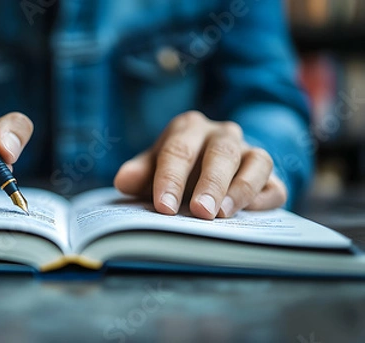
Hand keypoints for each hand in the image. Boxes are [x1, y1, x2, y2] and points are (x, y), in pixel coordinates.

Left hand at [114, 111, 286, 219]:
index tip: (164, 206)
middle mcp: (222, 134)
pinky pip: (273, 185)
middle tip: (199, 212)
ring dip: (239, 189)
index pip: (178, 150)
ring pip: (255, 162)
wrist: (209, 169)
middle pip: (220, 152)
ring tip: (223, 214)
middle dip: (209, 183)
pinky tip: (248, 214)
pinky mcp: (269, 177)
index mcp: (188, 128)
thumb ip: (140, 174)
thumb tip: (124, 181)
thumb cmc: (176, 169)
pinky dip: (262, 198)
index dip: (171, 178)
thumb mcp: (153, 168)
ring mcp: (250, 152)